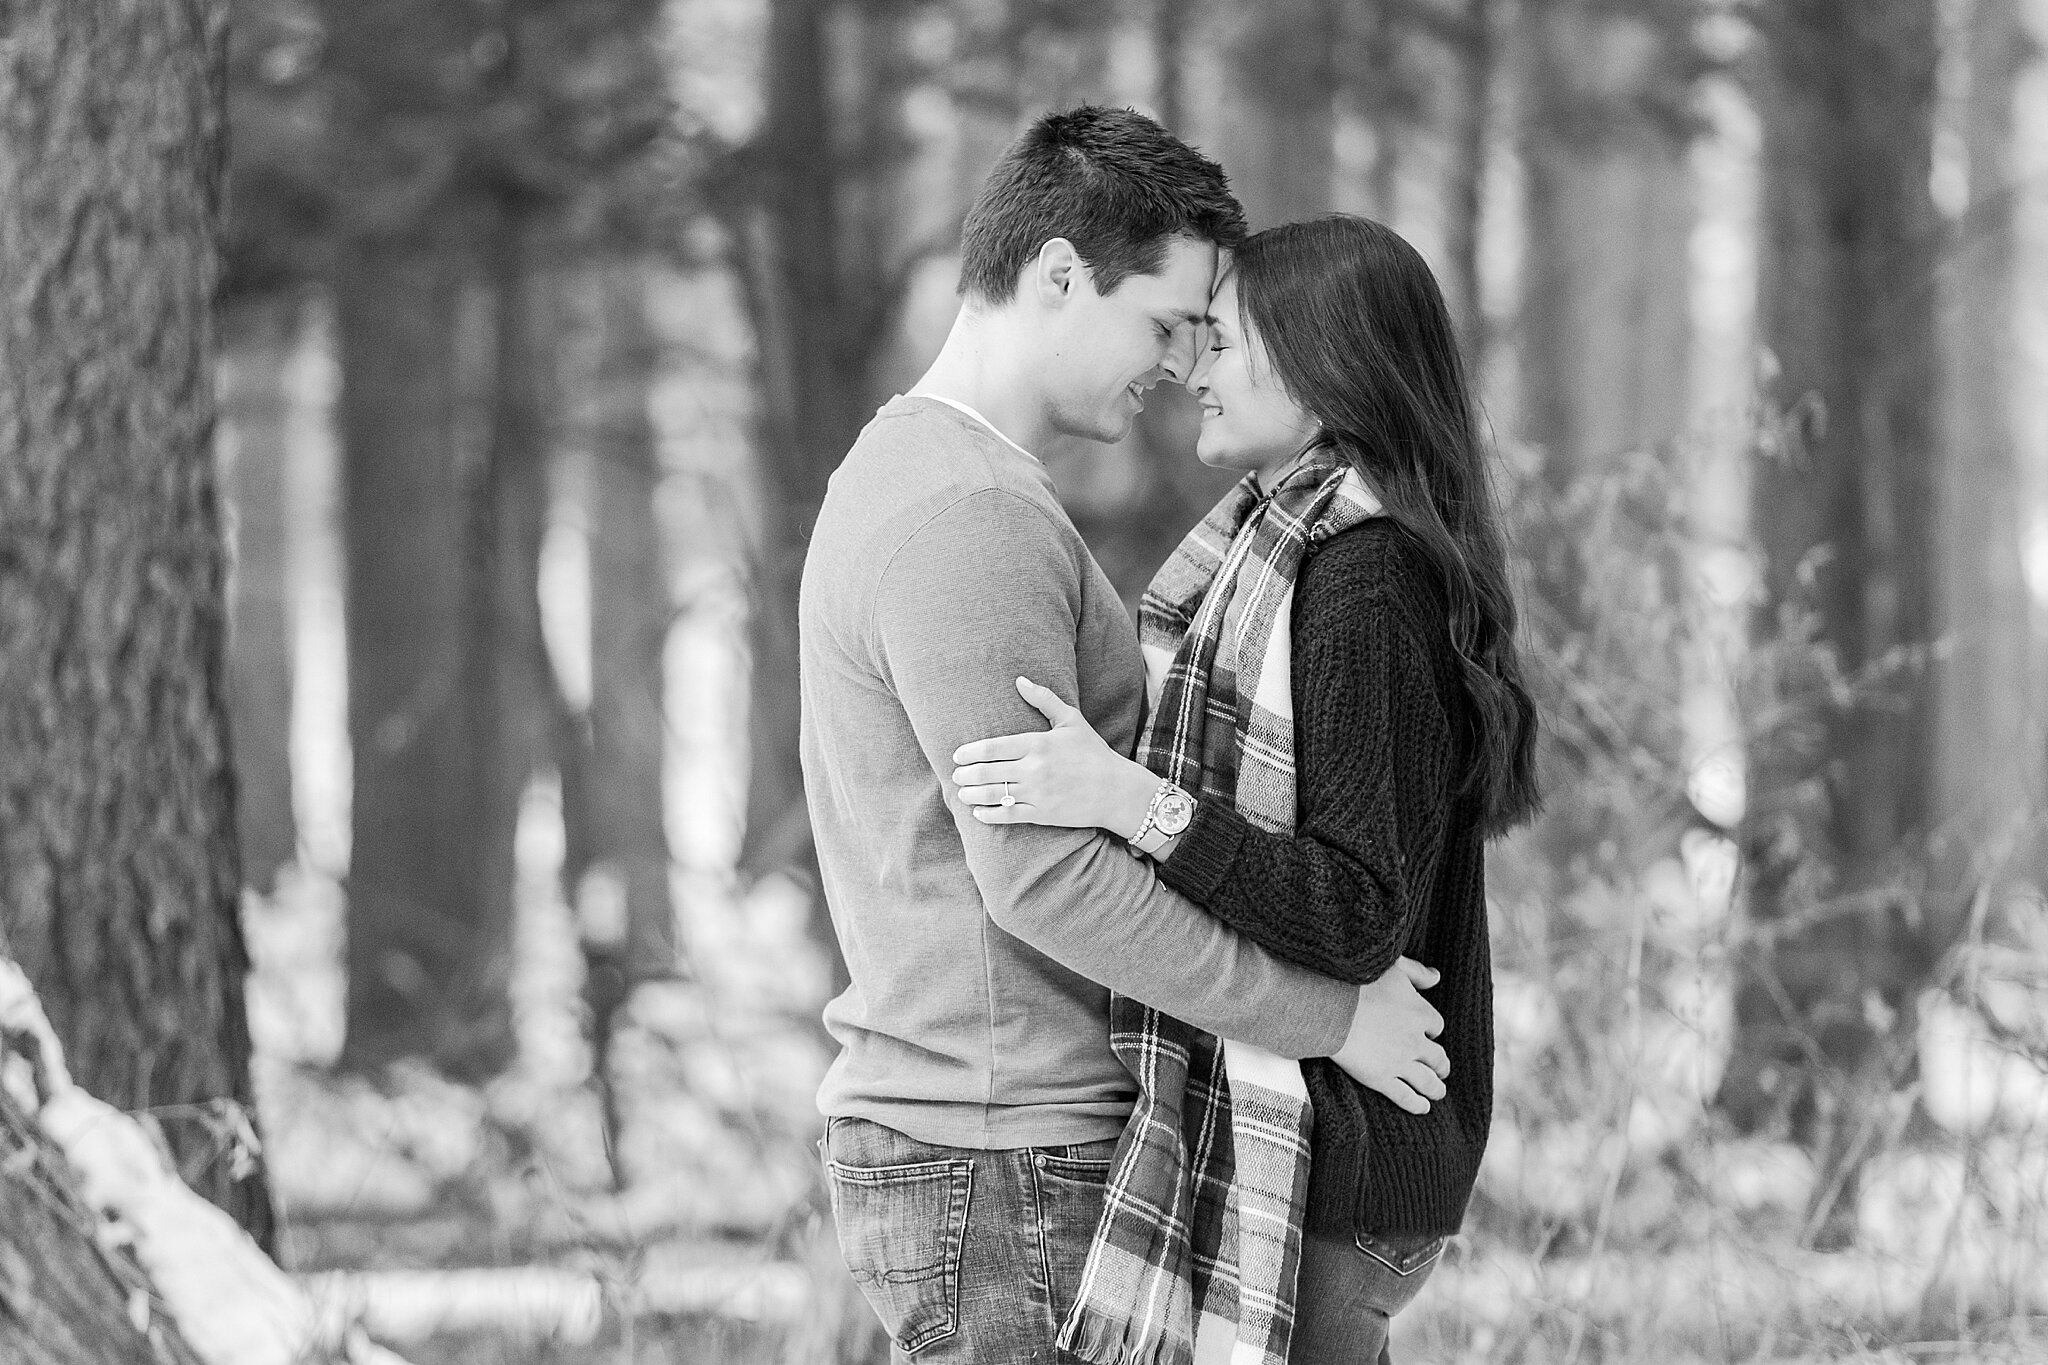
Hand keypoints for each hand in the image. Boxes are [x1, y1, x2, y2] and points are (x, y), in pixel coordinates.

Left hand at [951, 678, 1159, 836]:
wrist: (1116, 789)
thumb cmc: (1092, 752)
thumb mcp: (1071, 720)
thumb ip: (1044, 699)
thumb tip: (1019, 680)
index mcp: (1038, 743)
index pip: (992, 747)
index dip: (969, 753)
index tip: (957, 755)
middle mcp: (1035, 768)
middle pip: (987, 772)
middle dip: (965, 774)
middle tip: (955, 774)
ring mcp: (1038, 793)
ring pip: (994, 794)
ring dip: (972, 794)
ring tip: (962, 792)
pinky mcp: (1042, 814)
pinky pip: (1008, 815)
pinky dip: (989, 814)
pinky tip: (978, 812)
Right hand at [1330, 958, 1448, 1114]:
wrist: (1331, 1005)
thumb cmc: (1357, 981)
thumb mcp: (1393, 967)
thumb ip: (1416, 972)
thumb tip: (1436, 977)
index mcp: (1420, 1012)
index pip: (1436, 1025)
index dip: (1432, 1030)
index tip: (1428, 1033)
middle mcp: (1415, 1040)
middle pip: (1438, 1057)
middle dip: (1441, 1064)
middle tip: (1442, 1069)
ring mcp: (1399, 1062)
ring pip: (1426, 1080)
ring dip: (1435, 1087)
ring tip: (1438, 1092)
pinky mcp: (1381, 1079)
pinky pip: (1405, 1096)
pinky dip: (1416, 1104)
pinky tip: (1423, 1108)